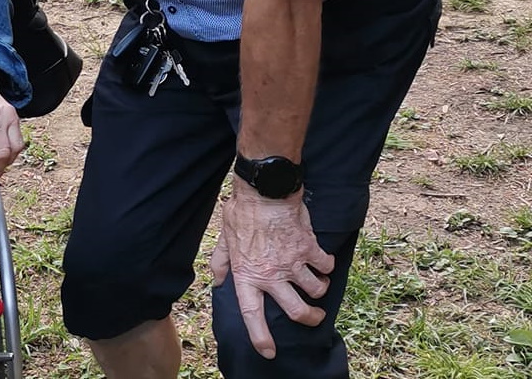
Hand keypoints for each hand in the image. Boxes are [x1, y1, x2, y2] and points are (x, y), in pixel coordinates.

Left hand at [210, 183, 334, 357]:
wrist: (264, 191)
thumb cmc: (241, 214)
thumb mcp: (225, 239)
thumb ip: (220, 262)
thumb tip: (216, 281)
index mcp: (248, 275)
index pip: (252, 314)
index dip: (260, 336)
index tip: (269, 352)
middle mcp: (272, 275)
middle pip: (298, 311)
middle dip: (310, 318)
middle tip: (314, 315)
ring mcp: (293, 264)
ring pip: (317, 291)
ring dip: (320, 289)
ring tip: (317, 284)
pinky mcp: (310, 249)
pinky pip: (325, 267)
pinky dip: (326, 266)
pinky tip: (321, 261)